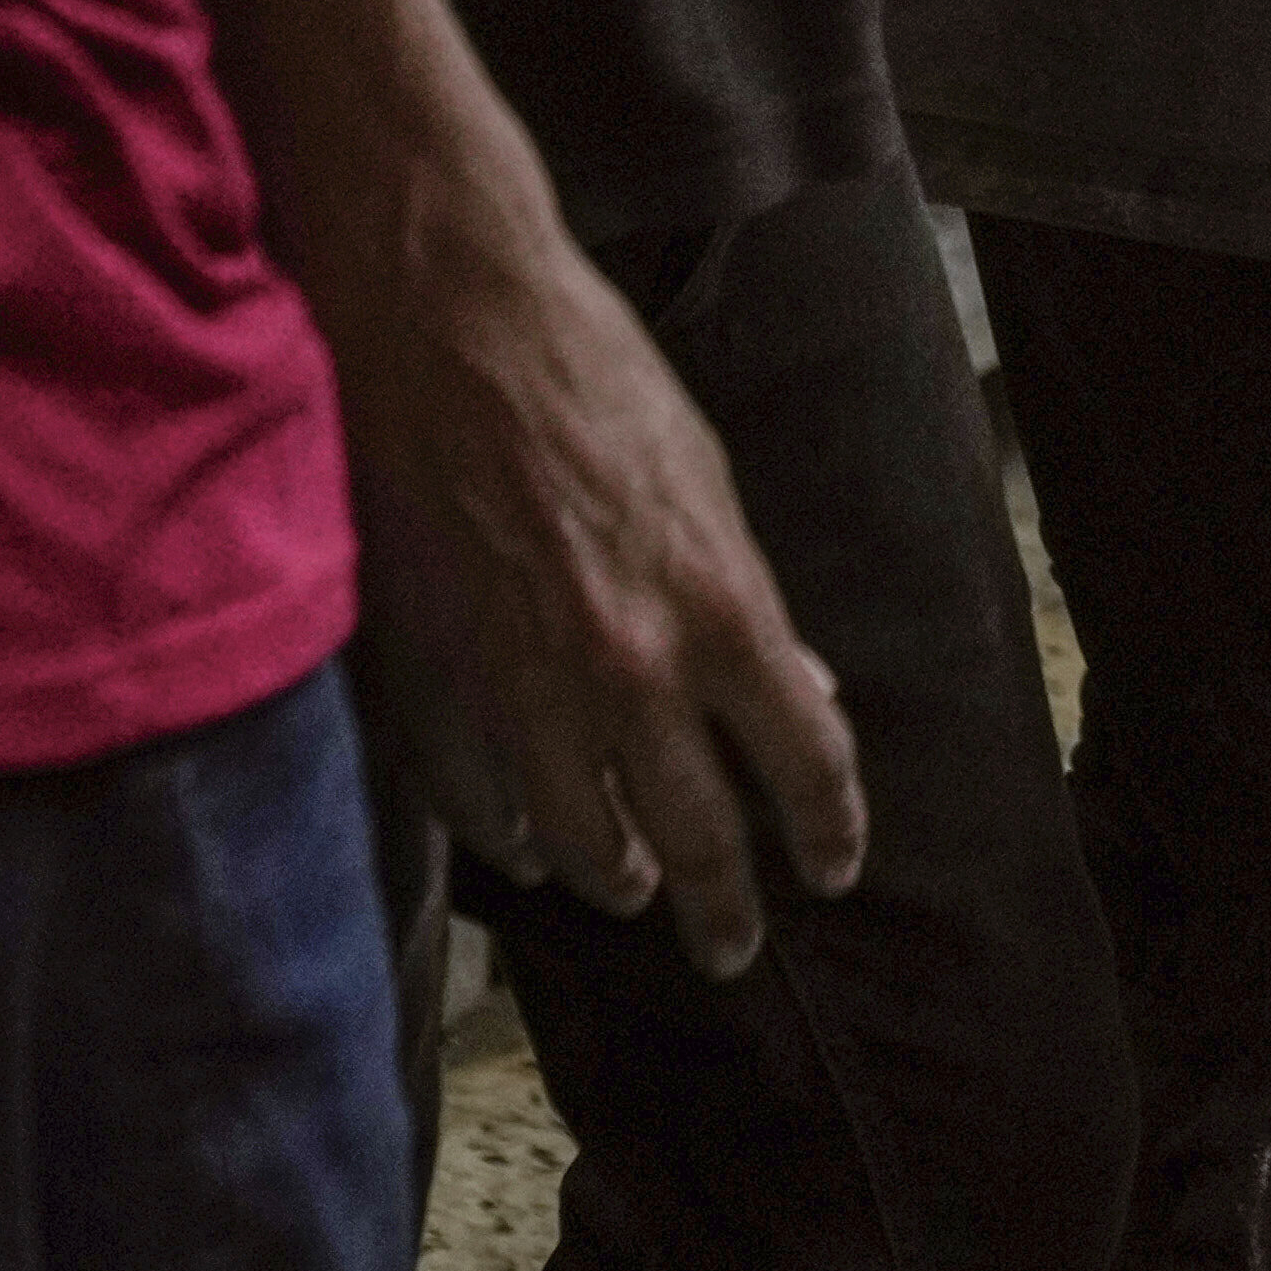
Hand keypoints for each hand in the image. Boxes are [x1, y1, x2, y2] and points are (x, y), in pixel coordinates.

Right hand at [338, 217, 872, 982]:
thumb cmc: (591, 376)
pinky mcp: (436, 678)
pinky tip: (526, 850)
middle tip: (733, 948)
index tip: (834, 868)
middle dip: (726, 907)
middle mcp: (631, 666)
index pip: (806, 762)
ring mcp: (525, 682)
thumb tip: (801, 691)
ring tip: (634, 894)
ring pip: (583, 841)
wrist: (448, 322)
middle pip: (698, 837)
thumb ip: (749, 604)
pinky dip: (507, 839)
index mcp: (721, 605)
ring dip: (617, 881)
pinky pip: (477, 803)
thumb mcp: (708, 481)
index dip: (830, 830)